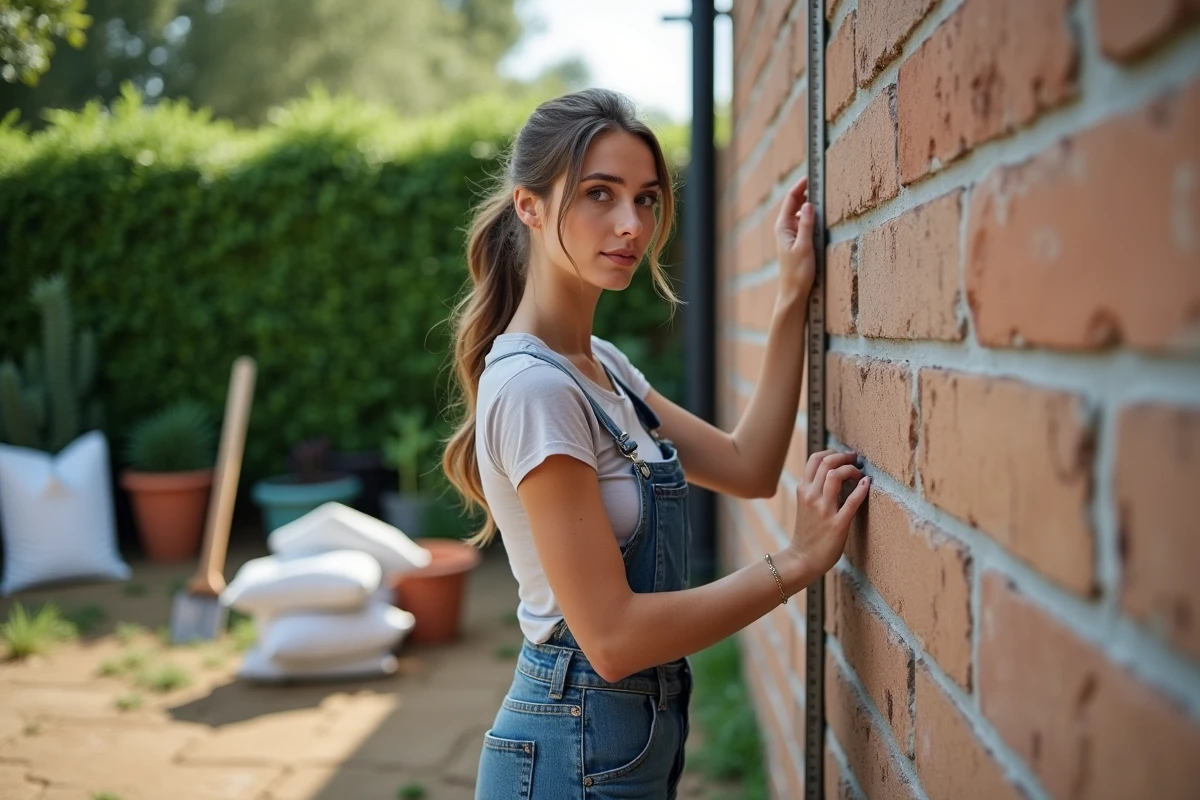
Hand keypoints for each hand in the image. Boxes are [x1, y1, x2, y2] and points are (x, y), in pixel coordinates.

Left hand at [774, 176, 816, 296]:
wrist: (794, 291)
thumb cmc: (798, 272)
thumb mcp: (805, 246)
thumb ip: (807, 225)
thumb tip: (809, 204)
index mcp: (783, 227)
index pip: (791, 199)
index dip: (801, 186)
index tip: (811, 174)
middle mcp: (785, 228)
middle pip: (796, 203)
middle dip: (806, 190)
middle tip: (820, 178)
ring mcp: (791, 233)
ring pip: (801, 212)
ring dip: (810, 203)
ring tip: (823, 192)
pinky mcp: (798, 240)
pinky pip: (805, 222)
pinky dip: (813, 215)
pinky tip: (822, 213)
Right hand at [788, 450, 869, 577]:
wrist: (803, 558)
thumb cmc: (808, 532)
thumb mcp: (805, 504)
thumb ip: (814, 488)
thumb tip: (831, 471)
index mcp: (803, 490)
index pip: (815, 459)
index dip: (832, 452)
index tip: (844, 456)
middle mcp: (811, 496)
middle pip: (826, 462)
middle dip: (844, 457)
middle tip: (855, 461)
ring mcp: (823, 510)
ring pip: (835, 476)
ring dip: (851, 470)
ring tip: (860, 474)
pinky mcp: (837, 524)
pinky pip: (852, 501)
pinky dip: (862, 489)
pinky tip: (867, 484)